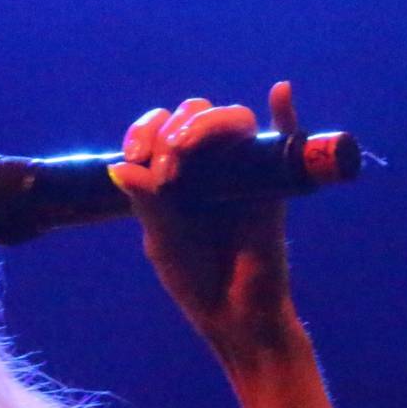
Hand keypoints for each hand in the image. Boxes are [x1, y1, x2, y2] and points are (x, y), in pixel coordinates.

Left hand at [107, 81, 304, 351]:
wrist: (234, 316)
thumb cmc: (196, 279)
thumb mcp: (162, 241)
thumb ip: (147, 203)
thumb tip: (120, 167)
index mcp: (175, 173)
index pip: (159, 129)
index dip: (144, 129)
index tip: (134, 155)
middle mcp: (208, 163)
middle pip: (194, 114)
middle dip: (173, 128)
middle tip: (166, 169)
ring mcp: (242, 169)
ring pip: (232, 119)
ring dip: (206, 123)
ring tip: (185, 148)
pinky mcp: (274, 183)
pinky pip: (286, 139)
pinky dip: (286, 112)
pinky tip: (280, 91)